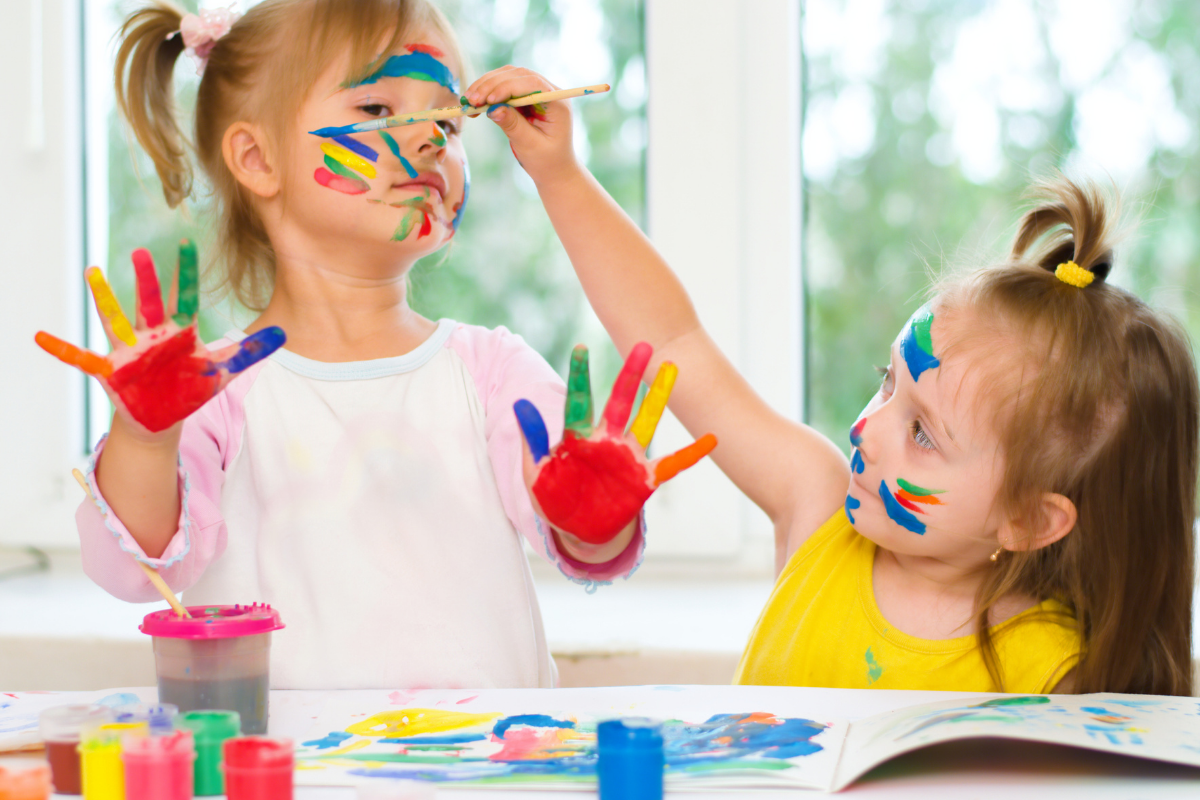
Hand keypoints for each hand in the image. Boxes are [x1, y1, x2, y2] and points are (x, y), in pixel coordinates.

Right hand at [35, 242, 284, 434]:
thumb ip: (251, 352)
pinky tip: (40, 337)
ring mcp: (130, 350)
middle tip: (140, 252)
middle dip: (146, 280)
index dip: (186, 273)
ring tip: (91, 272)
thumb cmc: (190, 388)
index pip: (186, 297)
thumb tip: (285, 332)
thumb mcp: (223, 372)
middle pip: (150, 302)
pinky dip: (62, 349)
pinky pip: (81, 358)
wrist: (163, 417)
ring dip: (103, 299)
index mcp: (180, 332)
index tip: (186, 243)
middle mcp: (152, 335)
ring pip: (115, 320)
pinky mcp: (111, 370)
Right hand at [463, 66, 578, 185]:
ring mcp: (536, 92)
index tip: (488, 100)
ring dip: (486, 86)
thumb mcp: (530, 146)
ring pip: (508, 77)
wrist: (553, 170)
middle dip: (491, 85)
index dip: (508, 87)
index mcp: (557, 103)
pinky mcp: (524, 96)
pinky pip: (504, 86)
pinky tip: (474, 103)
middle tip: (471, 100)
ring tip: (468, 101)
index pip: (532, 84)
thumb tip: (492, 109)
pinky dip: (488, 92)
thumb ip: (513, 125)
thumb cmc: (546, 161)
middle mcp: (548, 91)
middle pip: (518, 76)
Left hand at [514, 342, 717, 544]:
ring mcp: (628, 458)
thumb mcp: (535, 473)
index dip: (579, 375)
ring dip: (659, 398)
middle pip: (620, 401)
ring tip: (673, 370)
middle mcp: (606, 440)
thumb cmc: (553, 497)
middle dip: (630, 374)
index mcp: (577, 437)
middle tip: (643, 345)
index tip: (580, 348)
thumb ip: (532, 441)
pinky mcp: (644, 479)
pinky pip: (672, 464)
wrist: (578, 531)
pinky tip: (712, 439)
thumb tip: (520, 405)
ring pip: (647, 422)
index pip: (579, 400)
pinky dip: (692, 453)